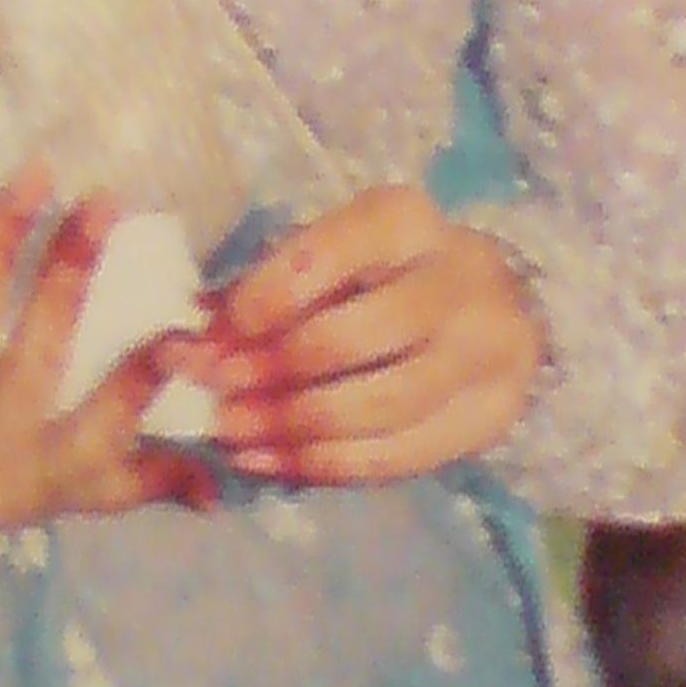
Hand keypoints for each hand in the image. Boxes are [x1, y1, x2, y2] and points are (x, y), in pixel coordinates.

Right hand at [0, 174, 217, 578]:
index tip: (36, 173)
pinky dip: (161, 480)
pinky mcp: (39, 511)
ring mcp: (15, 499)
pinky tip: (212, 474)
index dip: (3, 241)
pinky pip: (110, 496)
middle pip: (40, 363)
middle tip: (107, 202)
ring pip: (96, 437)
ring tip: (192, 328)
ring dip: (145, 379)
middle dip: (74, 278)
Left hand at [171, 186, 541, 486]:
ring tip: (232, 433)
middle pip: (356, 337)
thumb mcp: (332, 254)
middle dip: (274, 370)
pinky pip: (397, 456)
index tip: (215, 334)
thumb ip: (269, 287)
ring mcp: (485, 355)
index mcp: (408, 222)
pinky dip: (324, 464)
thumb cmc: (385, 270)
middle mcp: (459, 281)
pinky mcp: (488, 418)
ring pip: (378, 405)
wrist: (490, 304)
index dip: (267, 296)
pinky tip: (269, 461)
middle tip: (216, 392)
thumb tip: (195, 334)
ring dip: (293, 426)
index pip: (332, 253)